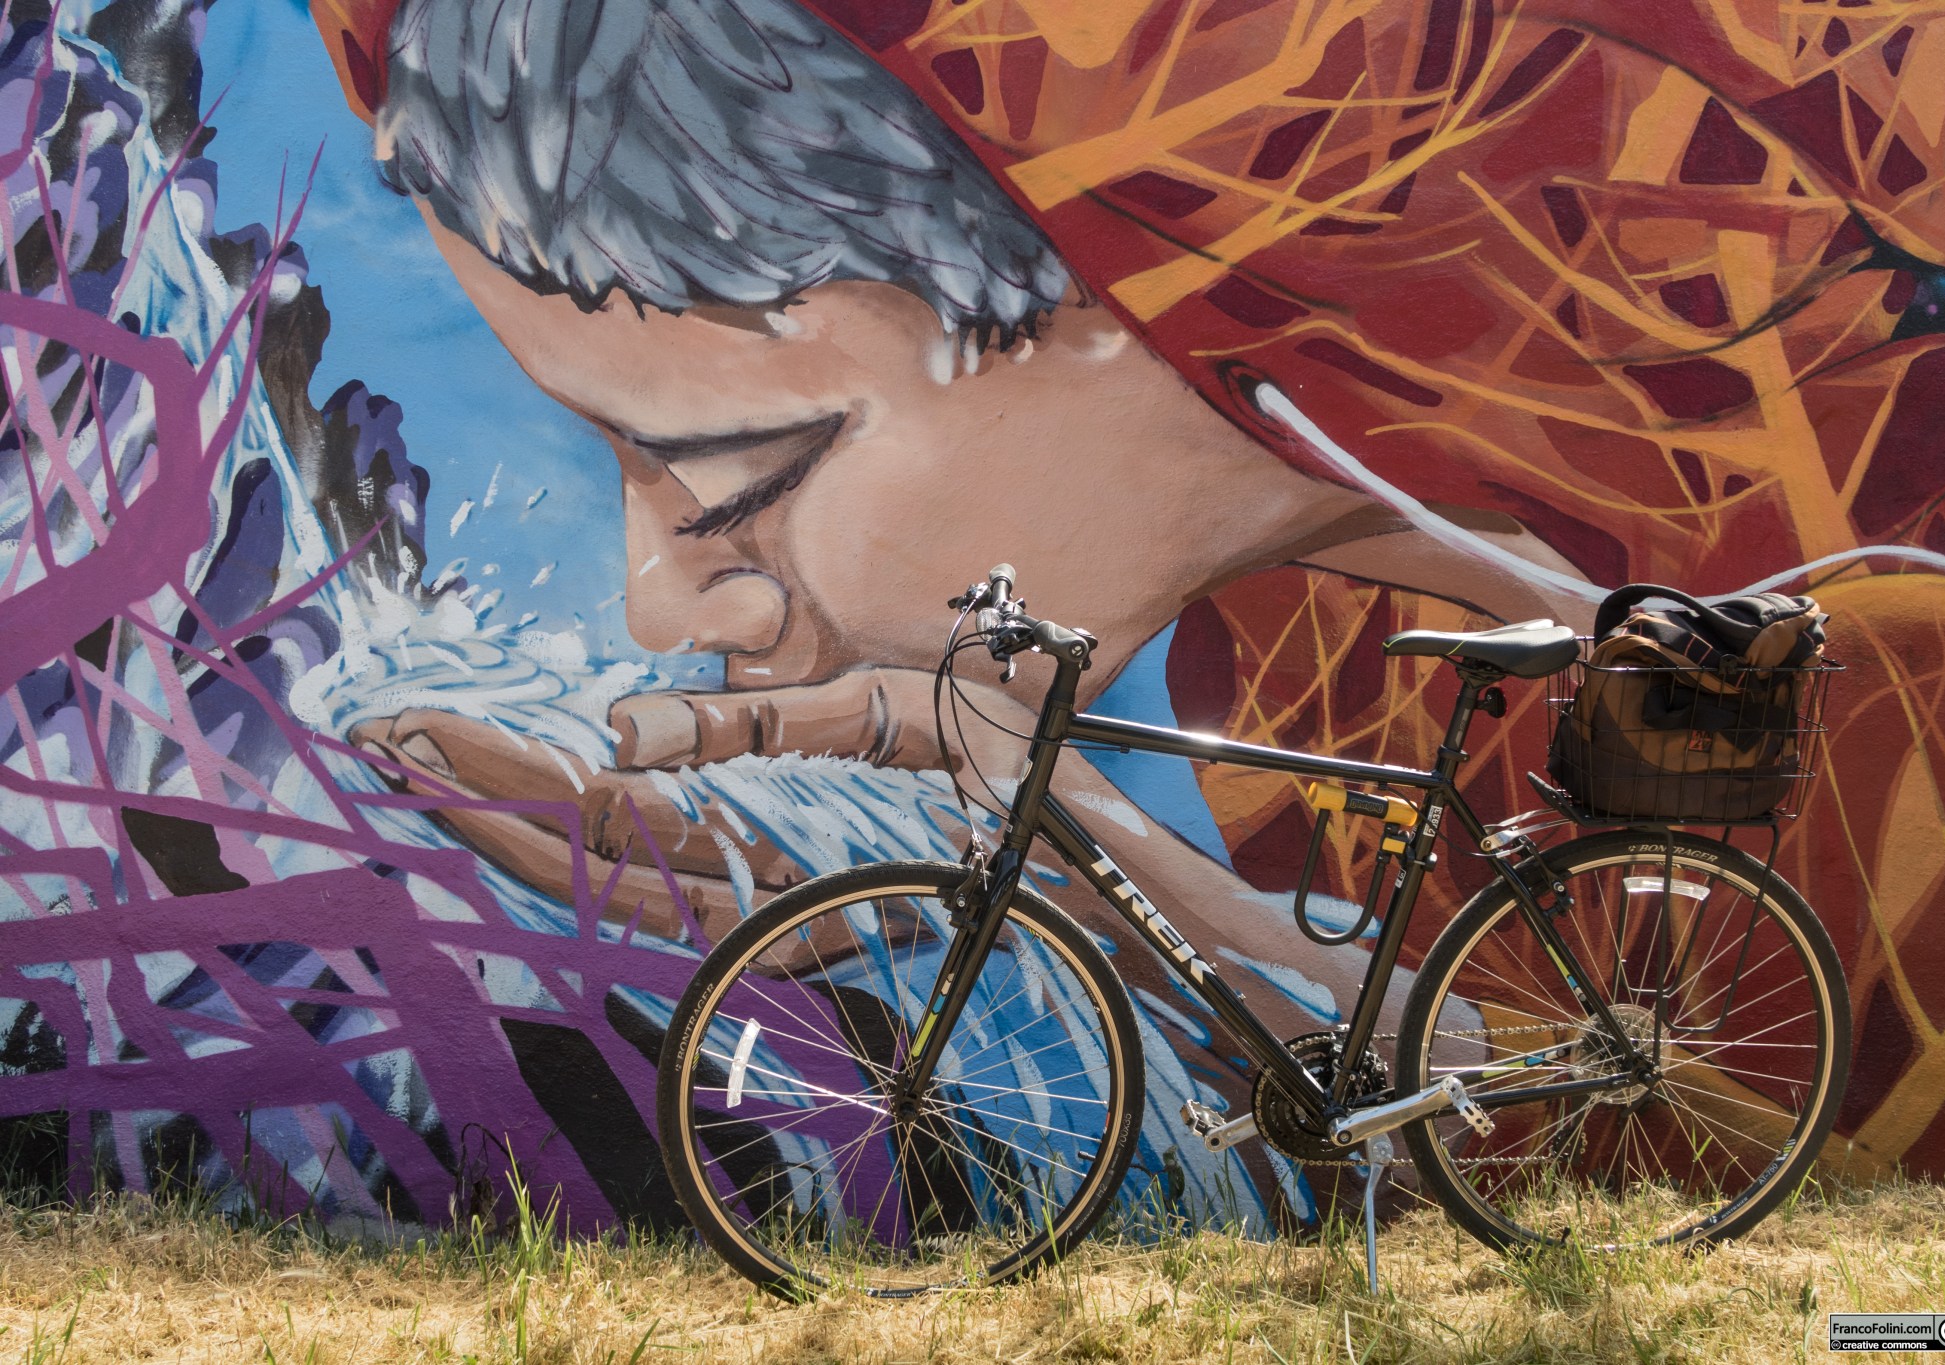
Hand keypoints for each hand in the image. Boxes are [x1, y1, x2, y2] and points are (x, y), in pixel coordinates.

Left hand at [348, 667, 1035, 941]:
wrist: (1097, 844)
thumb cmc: (1015, 769)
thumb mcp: (898, 723)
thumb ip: (765, 727)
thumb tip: (619, 730)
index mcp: (774, 877)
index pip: (603, 824)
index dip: (502, 777)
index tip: (412, 731)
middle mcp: (751, 911)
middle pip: (578, 856)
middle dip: (474, 795)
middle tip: (376, 733)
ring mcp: (754, 907)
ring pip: (601, 870)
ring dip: (511, 815)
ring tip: (419, 756)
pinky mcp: (764, 889)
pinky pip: (647, 866)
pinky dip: (577, 825)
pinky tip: (525, 790)